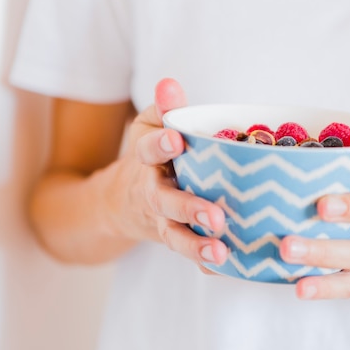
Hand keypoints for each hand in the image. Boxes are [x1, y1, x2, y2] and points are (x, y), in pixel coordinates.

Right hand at [102, 78, 227, 265]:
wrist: (121, 203)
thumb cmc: (150, 156)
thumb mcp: (149, 127)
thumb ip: (164, 109)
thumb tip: (169, 83)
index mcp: (145, 159)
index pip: (147, 150)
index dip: (160, 145)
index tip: (177, 139)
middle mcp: (151, 192)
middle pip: (164, 202)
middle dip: (188, 208)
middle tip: (215, 216)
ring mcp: (160, 220)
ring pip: (174, 236)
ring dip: (195, 246)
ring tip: (220, 251)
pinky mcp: (172, 239)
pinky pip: (187, 254)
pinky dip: (204, 264)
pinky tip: (227, 267)